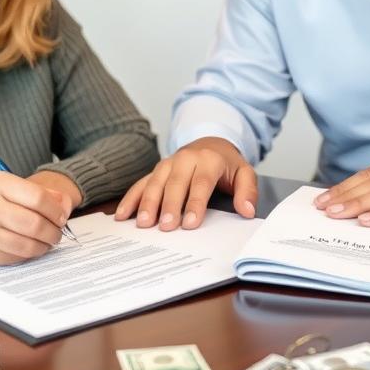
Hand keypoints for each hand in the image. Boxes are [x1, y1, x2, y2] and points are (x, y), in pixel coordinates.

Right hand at [0, 170, 73, 264]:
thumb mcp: (6, 185)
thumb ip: (38, 192)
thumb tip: (65, 205)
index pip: (37, 198)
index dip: (56, 210)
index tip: (62, 216)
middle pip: (34, 224)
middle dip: (53, 231)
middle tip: (57, 233)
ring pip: (26, 245)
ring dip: (44, 246)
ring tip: (47, 241)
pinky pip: (15, 258)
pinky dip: (28, 254)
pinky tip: (30, 247)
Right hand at [115, 137, 257, 230]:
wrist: (210, 142)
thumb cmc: (226, 164)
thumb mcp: (244, 173)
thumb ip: (247, 191)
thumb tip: (247, 211)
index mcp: (208, 160)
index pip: (200, 183)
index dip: (194, 204)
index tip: (190, 224)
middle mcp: (185, 159)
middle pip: (175, 183)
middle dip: (169, 206)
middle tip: (165, 227)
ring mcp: (167, 163)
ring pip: (155, 182)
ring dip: (147, 203)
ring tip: (143, 224)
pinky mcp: (156, 170)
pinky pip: (141, 183)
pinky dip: (131, 198)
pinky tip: (122, 215)